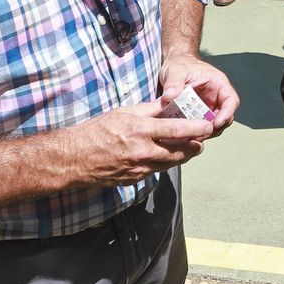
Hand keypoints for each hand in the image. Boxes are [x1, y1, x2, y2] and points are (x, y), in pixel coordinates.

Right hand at [65, 102, 216, 187]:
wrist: (74, 158)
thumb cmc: (97, 130)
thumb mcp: (124, 112)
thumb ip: (150, 110)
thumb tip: (170, 104)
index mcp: (140, 130)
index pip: (176, 130)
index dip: (195, 129)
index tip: (208, 126)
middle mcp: (142, 151)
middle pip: (178, 152)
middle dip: (194, 146)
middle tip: (202, 141)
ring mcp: (138, 168)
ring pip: (169, 163)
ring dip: (182, 156)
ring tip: (191, 148)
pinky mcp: (134, 179)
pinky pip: (156, 171)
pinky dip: (164, 163)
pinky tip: (166, 156)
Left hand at [159, 54, 238, 137]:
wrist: (173, 65)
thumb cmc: (179, 64)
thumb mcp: (176, 71)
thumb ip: (173, 83)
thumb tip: (169, 97)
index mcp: (218, 84)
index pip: (231, 100)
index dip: (227, 114)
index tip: (216, 123)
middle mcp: (216, 97)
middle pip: (225, 117)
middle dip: (215, 128)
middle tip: (200, 135)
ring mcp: (208, 107)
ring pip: (213, 125)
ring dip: (204, 133)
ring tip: (190, 138)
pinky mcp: (198, 115)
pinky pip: (200, 126)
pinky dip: (194, 133)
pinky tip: (182, 137)